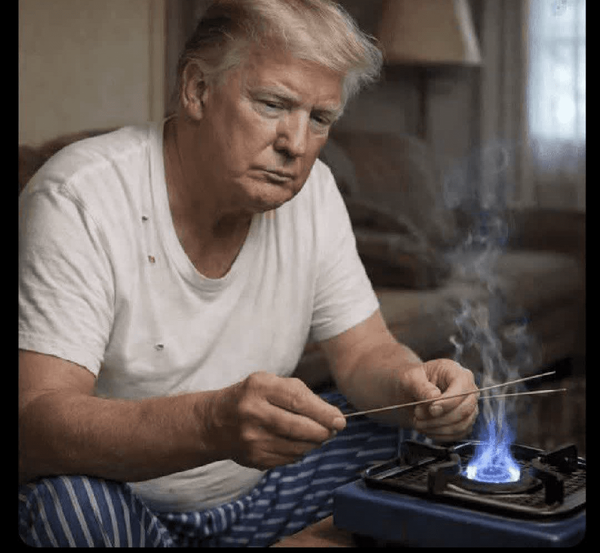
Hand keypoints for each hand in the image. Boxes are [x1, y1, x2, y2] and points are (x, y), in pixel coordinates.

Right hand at [205, 371, 346, 469]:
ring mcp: (251, 438)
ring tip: (316, 436)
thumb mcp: (270, 383)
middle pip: (299, 427)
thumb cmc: (252, 397)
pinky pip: (288, 459)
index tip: (340, 420)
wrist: (215, 421)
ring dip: (313, 443)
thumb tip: (333, 418)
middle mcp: (252, 412)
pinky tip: (297, 444)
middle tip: (332, 431)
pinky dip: (299, 452)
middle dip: (322, 431)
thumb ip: (301, 395)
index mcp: (259, 387)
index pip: (298, 400)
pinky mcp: (253, 458)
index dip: (323, 412)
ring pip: (296, 447)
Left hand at [401, 359, 478, 441]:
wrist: (411, 391)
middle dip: (440, 418)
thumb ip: (421, 387)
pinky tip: (427, 430)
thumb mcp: (410, 379)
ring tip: (418, 424)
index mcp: (455, 372)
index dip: (448, 402)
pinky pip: (459, 434)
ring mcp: (469, 406)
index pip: (462, 389)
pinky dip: (441, 435)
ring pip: (462, 424)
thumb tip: (434, 397)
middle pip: (465, 409)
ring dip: (438, 428)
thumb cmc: (412, 381)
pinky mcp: (465, 421)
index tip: (431, 409)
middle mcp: (467, 389)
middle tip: (418, 417)